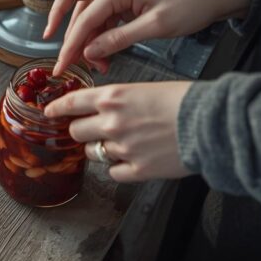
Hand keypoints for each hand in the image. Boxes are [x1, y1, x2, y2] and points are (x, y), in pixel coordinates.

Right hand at [43, 0, 253, 74]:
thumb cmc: (192, 3)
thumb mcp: (156, 26)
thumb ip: (119, 39)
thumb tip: (90, 52)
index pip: (84, 18)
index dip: (70, 44)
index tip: (62, 65)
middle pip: (73, 2)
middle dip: (65, 32)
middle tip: (66, 61)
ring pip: (87, 12)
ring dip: (86, 37)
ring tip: (95, 63)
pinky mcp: (128, 0)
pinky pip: (103, 16)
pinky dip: (100, 35)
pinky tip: (106, 53)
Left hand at [44, 81, 192, 181]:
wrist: (211, 123)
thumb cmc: (185, 101)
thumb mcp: (145, 89)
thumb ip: (120, 100)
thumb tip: (105, 109)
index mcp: (113, 98)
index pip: (72, 103)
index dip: (57, 109)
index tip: (49, 112)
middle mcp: (111, 123)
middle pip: (76, 132)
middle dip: (82, 131)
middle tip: (95, 130)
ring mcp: (122, 148)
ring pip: (93, 153)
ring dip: (102, 149)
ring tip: (124, 143)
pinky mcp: (136, 170)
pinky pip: (113, 172)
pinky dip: (120, 167)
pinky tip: (134, 159)